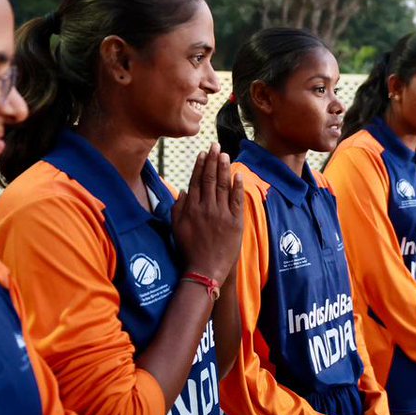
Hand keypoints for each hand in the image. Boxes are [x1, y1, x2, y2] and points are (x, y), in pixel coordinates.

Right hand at [172, 143, 244, 280]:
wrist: (205, 269)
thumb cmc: (189, 250)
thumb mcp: (176, 228)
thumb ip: (178, 208)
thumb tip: (184, 191)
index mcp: (191, 208)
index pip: (196, 180)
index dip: (200, 165)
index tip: (203, 153)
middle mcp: (206, 207)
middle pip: (210, 179)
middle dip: (213, 160)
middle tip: (215, 145)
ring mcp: (221, 214)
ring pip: (223, 185)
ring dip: (224, 168)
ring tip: (224, 154)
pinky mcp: (235, 222)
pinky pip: (237, 200)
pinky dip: (238, 186)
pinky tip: (238, 174)